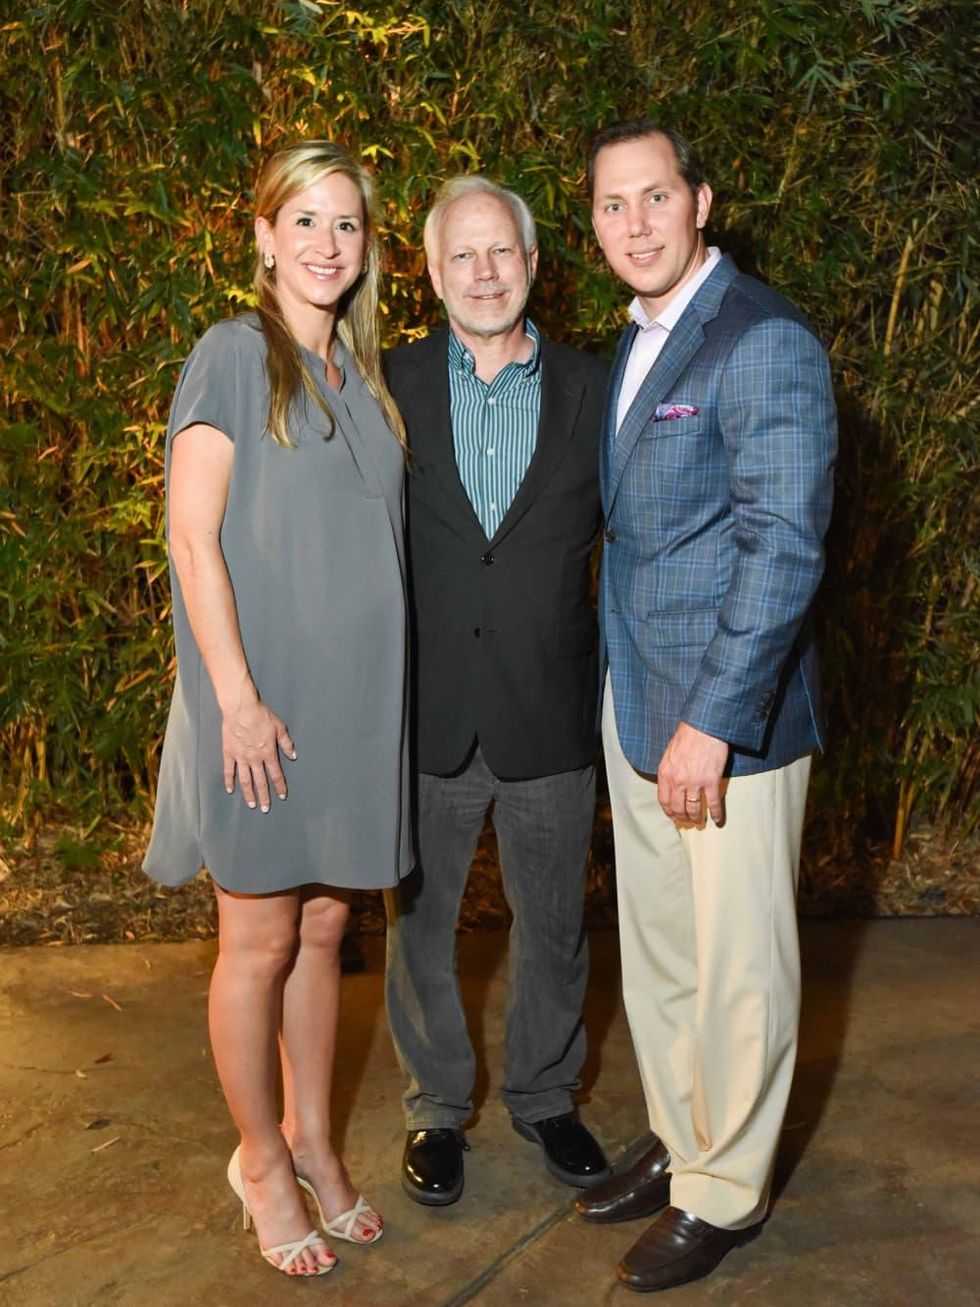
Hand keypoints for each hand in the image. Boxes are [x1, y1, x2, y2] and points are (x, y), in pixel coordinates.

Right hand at [221, 693, 296, 811]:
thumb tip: (293, 756)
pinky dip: (229, 781)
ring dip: (249, 793)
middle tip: (266, 809)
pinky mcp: (229, 753)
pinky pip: (229, 770)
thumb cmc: (261, 715)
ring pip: (245, 780)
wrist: (241, 708)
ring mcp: (241, 757)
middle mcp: (255, 758)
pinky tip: (230, 790)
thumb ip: (286, 744)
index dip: (279, 786)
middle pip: (261, 781)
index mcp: (268, 752)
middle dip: (264, 796)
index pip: (276, 774)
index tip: (282, 796)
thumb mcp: (279, 727)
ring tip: (251, 804)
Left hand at [656, 722, 728, 827]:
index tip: (673, 815)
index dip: (669, 811)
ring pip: (694, 808)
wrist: (704, 726)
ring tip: (699, 822)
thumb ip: (669, 770)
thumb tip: (671, 784)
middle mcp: (678, 780)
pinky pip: (713, 803)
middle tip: (687, 821)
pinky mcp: (711, 781)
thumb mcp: (670, 753)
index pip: (664, 800)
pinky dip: (716, 814)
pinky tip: (717, 820)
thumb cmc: (687, 735)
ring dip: (696, 818)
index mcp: (665, 773)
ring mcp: (694, 782)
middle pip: (678, 808)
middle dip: (682, 817)